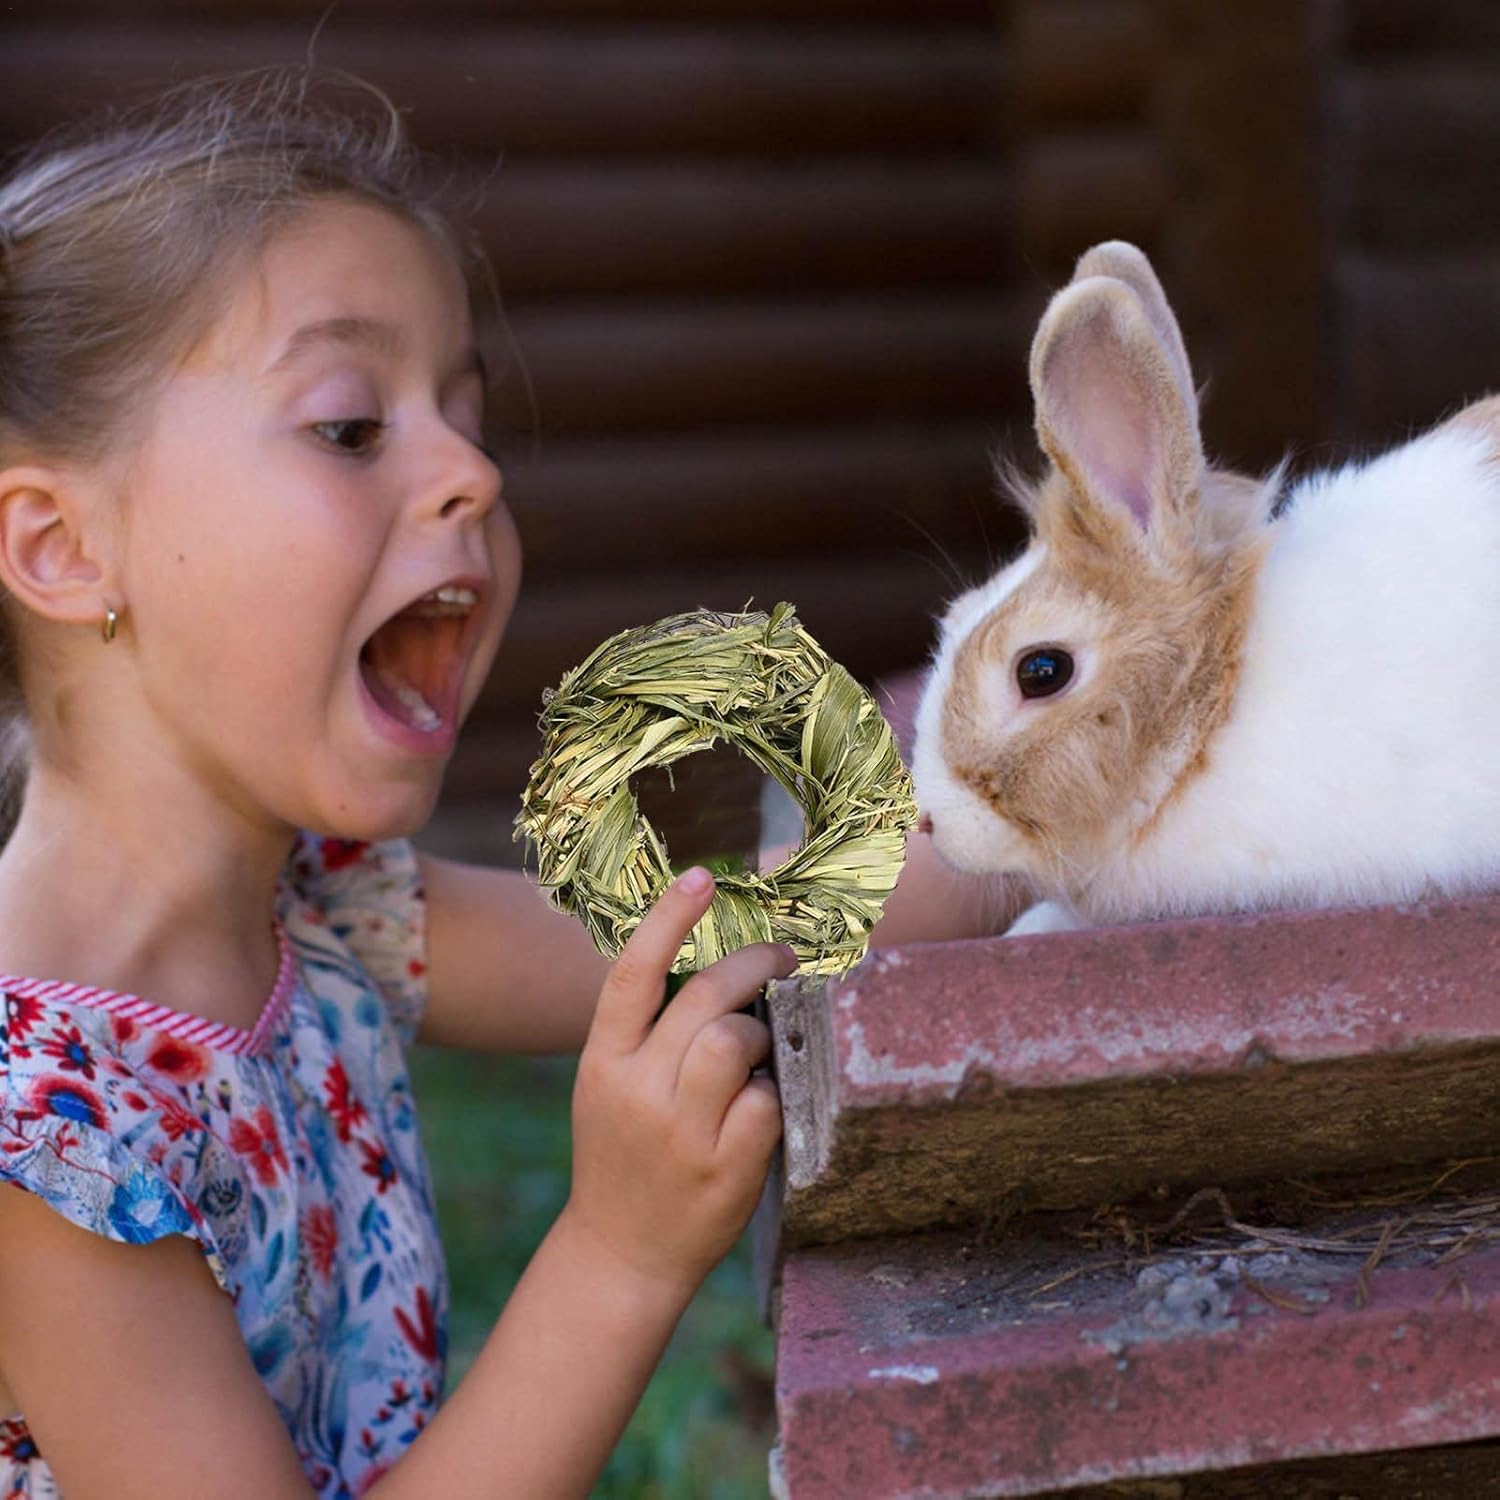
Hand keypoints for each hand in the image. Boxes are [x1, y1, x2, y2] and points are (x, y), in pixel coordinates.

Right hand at [562, 866, 790, 1292]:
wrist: (620, 1254)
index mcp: (603, 1061)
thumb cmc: (625, 1154)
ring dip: (761, 1036)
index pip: (632, 974)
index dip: (667, 919)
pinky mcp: (721, 1171)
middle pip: (704, 997)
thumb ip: (649, 1033)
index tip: (702, 877)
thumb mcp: (612, 1086)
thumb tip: (720, 966)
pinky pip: (766, 1103)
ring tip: (759, 1053)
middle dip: (755, 965)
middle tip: (782, 958)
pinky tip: (759, 1110)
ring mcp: (679, 1133)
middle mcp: (636, 1090)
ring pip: (736, 1041)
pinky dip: (773, 1097)